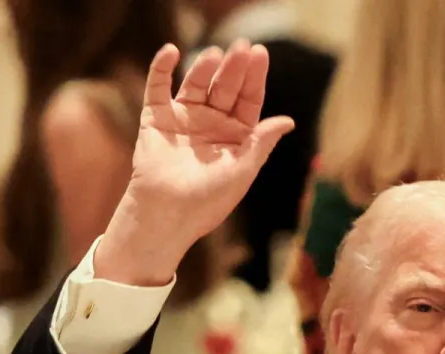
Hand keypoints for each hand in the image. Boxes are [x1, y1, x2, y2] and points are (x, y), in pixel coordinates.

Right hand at [96, 41, 294, 285]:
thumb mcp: (242, 171)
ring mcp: (183, 118)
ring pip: (195, 84)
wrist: (166, 215)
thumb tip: (288, 120)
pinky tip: (171, 51)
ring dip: (204, 67)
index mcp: (235, 136)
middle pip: (225, 87)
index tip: (260, 54)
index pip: (248, 100)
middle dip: (234, 68)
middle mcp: (210, 123)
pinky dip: (161, 68)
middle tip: (242, 47)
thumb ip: (262, 142)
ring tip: (215, 54)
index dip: (254, 77)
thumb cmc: (208, 201)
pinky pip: (157, 87)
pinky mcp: (156, 119)